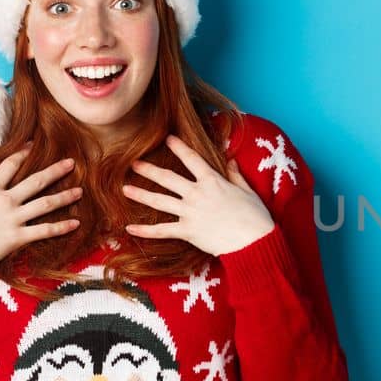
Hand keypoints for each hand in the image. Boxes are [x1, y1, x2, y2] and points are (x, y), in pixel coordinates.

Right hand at [0, 150, 81, 265]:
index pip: (9, 165)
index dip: (22, 153)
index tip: (34, 145)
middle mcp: (4, 200)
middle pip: (35, 181)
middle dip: (55, 171)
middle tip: (71, 163)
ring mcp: (13, 218)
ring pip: (45, 203)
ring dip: (64, 197)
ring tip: (80, 191)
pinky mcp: (18, 237)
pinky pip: (44, 230)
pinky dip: (61, 227)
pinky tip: (76, 223)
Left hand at [123, 135, 275, 254]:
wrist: (253, 241)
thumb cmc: (255, 216)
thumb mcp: (247, 190)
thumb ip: (235, 174)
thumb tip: (230, 159)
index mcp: (212, 181)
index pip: (192, 159)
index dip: (179, 147)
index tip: (168, 138)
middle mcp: (197, 193)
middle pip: (167, 178)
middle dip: (149, 170)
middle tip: (133, 164)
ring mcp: (190, 212)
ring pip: (160, 201)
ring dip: (141, 194)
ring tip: (124, 189)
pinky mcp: (187, 231)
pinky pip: (162, 230)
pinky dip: (145, 231)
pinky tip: (130, 228)